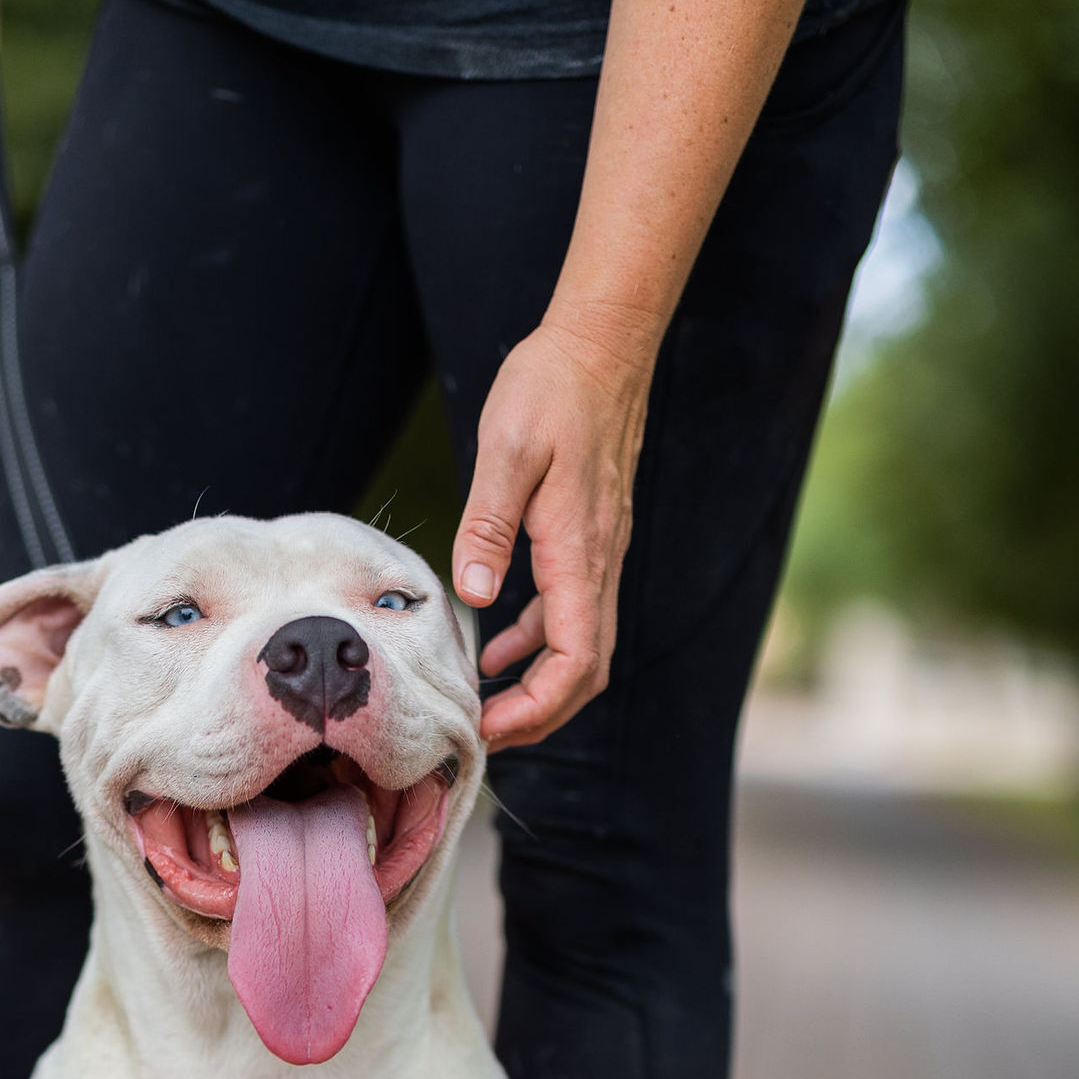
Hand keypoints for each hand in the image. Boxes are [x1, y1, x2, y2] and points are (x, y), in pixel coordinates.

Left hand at [452, 309, 658, 746]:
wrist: (601, 343)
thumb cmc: (552, 387)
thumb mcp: (507, 450)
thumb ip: (489, 525)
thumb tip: (476, 595)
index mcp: (580, 551)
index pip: (574, 659)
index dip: (536, 707)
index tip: (488, 727)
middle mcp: (599, 562)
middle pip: (584, 670)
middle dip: (538, 714)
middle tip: (482, 735)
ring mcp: (599, 553)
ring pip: (580, 645)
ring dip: (537, 684)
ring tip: (482, 705)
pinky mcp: (589, 539)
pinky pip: (570, 611)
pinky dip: (536, 642)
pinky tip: (496, 646)